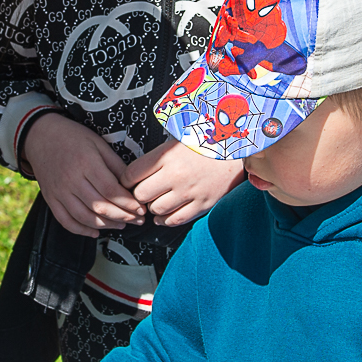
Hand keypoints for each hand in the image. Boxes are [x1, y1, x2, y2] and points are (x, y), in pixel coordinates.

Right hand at [22, 114, 144, 236]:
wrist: (40, 136)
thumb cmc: (72, 137)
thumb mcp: (98, 143)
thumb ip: (115, 164)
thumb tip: (132, 185)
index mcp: (86, 162)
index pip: (110, 190)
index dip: (128, 203)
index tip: (141, 208)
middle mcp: (71, 179)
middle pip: (99, 206)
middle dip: (122, 216)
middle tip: (137, 220)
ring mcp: (59, 191)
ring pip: (84, 217)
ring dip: (106, 225)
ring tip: (122, 224)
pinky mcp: (50, 199)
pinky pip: (66, 221)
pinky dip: (81, 230)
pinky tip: (95, 232)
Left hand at [124, 138, 244, 226]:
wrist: (236, 150)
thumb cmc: (204, 143)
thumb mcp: (177, 142)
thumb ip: (155, 157)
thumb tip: (133, 174)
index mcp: (167, 156)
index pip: (131, 174)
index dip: (125, 180)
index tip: (127, 182)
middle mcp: (176, 175)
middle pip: (141, 195)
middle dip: (138, 195)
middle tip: (142, 193)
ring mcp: (190, 192)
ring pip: (156, 210)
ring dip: (152, 208)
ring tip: (156, 201)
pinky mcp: (202, 204)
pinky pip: (176, 220)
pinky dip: (165, 220)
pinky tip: (164, 215)